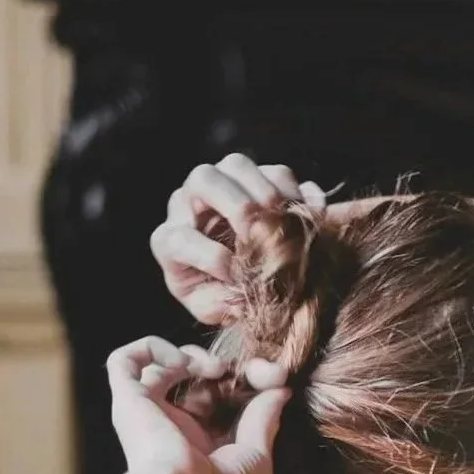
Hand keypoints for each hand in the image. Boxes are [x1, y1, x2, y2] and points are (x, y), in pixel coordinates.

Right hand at [106, 338, 289, 473]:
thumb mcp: (257, 459)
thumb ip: (264, 420)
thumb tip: (280, 391)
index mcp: (201, 444)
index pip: (220, 398)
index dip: (247, 381)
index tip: (274, 378)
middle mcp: (172, 427)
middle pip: (192, 377)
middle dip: (224, 363)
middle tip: (249, 370)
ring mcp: (149, 413)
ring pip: (159, 366)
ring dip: (191, 354)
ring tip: (214, 369)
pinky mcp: (129, 400)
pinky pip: (125, 361)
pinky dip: (155, 349)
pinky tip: (182, 364)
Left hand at [150, 155, 328, 327]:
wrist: (235, 281)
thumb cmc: (215, 293)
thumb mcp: (210, 307)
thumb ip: (220, 305)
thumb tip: (246, 298)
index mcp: (171, 239)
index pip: (180, 238)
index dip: (209, 256)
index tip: (236, 274)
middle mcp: (190, 203)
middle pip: (204, 179)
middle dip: (235, 202)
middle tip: (257, 228)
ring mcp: (222, 185)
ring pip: (236, 165)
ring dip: (263, 188)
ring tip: (282, 215)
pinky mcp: (255, 181)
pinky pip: (274, 171)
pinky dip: (291, 189)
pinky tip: (302, 214)